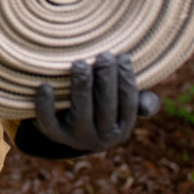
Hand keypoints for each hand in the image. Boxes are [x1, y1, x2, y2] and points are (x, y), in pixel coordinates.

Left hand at [34, 52, 159, 152]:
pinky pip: (49, 123)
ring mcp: (77, 138)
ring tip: (80, 64)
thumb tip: (149, 103)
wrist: (68, 127)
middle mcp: (102, 138)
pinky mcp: (54, 135)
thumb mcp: (120, 105)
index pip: (128, 104)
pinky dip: (46, 105)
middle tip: (104, 56)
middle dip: (106, 80)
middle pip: (106, 108)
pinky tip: (45, 86)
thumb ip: (137, 101)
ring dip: (81, 88)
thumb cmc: (100, 105)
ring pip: (81, 114)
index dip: (127, 80)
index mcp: (121, 128)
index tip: (123, 57)